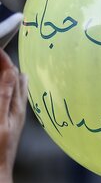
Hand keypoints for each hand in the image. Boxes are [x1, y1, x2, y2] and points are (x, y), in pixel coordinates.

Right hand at [0, 50, 26, 182]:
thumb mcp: (0, 121)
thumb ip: (4, 95)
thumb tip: (14, 72)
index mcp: (15, 106)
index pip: (11, 74)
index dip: (3, 59)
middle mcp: (16, 109)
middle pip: (13, 80)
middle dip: (5, 65)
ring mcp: (12, 117)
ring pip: (13, 90)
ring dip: (7, 76)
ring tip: (4, 64)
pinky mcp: (7, 123)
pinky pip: (12, 101)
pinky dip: (7, 90)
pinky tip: (8, 87)